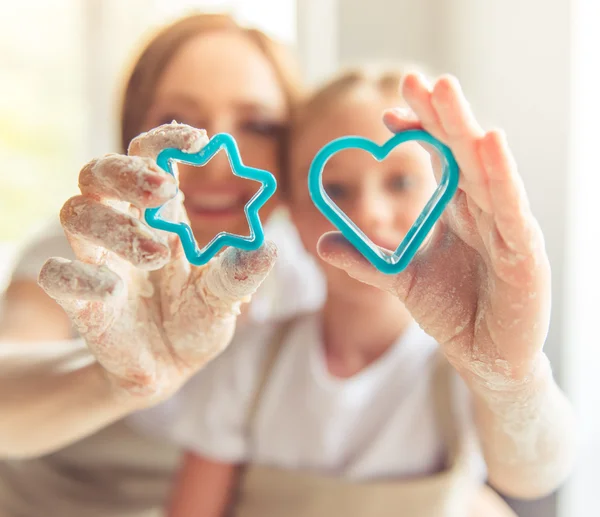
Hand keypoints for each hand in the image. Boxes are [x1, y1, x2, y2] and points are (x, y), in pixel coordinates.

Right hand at [38, 123, 276, 404]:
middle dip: (127, 173)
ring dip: (114, 226)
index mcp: (161, 219)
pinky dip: (78, 276)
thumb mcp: (224, 299)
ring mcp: (98, 262)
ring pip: (75, 212)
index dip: (165, 139)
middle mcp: (123, 230)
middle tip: (164, 190)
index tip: (199, 140)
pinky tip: (112, 291)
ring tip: (156, 255)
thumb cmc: (196, 323)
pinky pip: (55, 273)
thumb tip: (267, 248)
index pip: (147, 158)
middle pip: (99, 173)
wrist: (168, 369)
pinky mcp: (79, 300)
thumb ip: (239, 275)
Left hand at [318, 73, 549, 383]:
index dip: (419, 132)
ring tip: (448, 93)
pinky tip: (486, 143)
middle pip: (465, 151)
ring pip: (488, 170)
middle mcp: (486, 209)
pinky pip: (511, 208)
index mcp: (461, 210)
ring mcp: (508, 228)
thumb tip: (322, 241)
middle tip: (420, 80)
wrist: (483, 356)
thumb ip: (365, 258)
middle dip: (443, 115)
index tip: (388, 115)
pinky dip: (500, 176)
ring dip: (468, 130)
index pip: (442, 157)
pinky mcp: (524, 253)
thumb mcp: (401, 278)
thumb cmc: (452, 312)